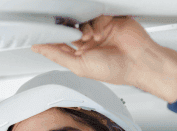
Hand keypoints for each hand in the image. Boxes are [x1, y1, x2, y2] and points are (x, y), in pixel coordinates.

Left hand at [31, 15, 176, 101]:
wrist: (139, 61)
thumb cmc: (115, 70)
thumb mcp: (80, 66)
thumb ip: (57, 56)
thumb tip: (38, 48)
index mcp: (79, 56)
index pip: (58, 45)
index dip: (50, 39)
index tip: (40, 33)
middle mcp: (87, 43)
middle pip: (68, 29)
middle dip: (67, 31)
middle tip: (71, 35)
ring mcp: (98, 31)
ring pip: (81, 21)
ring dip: (83, 28)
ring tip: (91, 38)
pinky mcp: (108, 20)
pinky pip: (95, 14)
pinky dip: (95, 22)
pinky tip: (100, 32)